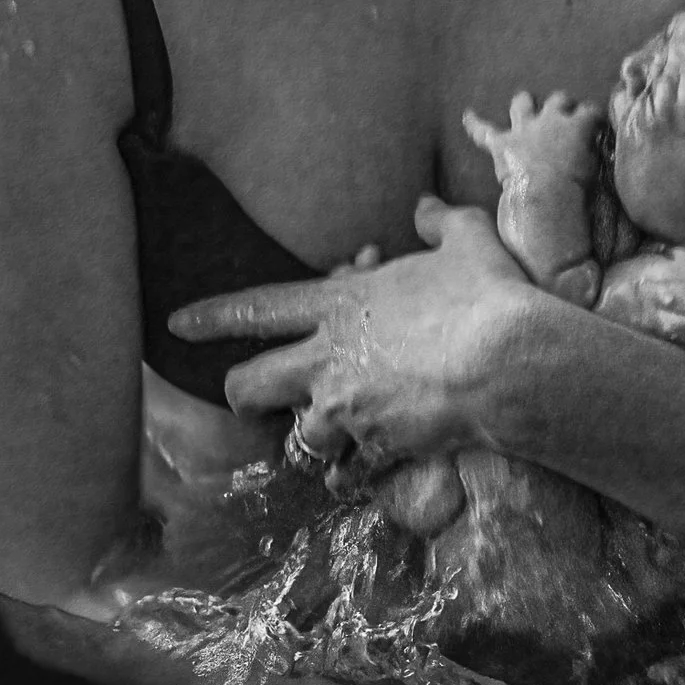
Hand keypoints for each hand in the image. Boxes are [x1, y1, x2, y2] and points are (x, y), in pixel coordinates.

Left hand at [169, 195, 531, 475]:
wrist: (506, 363)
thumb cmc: (485, 293)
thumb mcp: (465, 239)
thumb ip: (439, 222)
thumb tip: (425, 209)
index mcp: (337, 304)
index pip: (255, 310)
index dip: (211, 318)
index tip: (178, 324)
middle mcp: (326, 360)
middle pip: (249, 386)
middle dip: (244, 395)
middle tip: (255, 398)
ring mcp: (347, 410)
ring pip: (299, 437)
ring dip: (313, 437)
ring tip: (335, 434)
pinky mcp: (376, 448)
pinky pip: (345, 473)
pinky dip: (349, 474)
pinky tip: (359, 474)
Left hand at [463, 91, 605, 186]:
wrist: (544, 198)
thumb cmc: (575, 188)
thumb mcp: (592, 168)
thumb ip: (590, 151)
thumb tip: (590, 146)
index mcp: (576, 126)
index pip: (589, 111)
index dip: (592, 116)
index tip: (595, 123)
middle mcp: (550, 120)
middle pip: (558, 99)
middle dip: (562, 104)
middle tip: (565, 113)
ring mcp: (523, 129)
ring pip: (522, 104)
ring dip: (525, 103)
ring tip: (526, 102)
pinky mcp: (501, 143)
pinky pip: (483, 130)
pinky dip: (475, 123)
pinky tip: (468, 115)